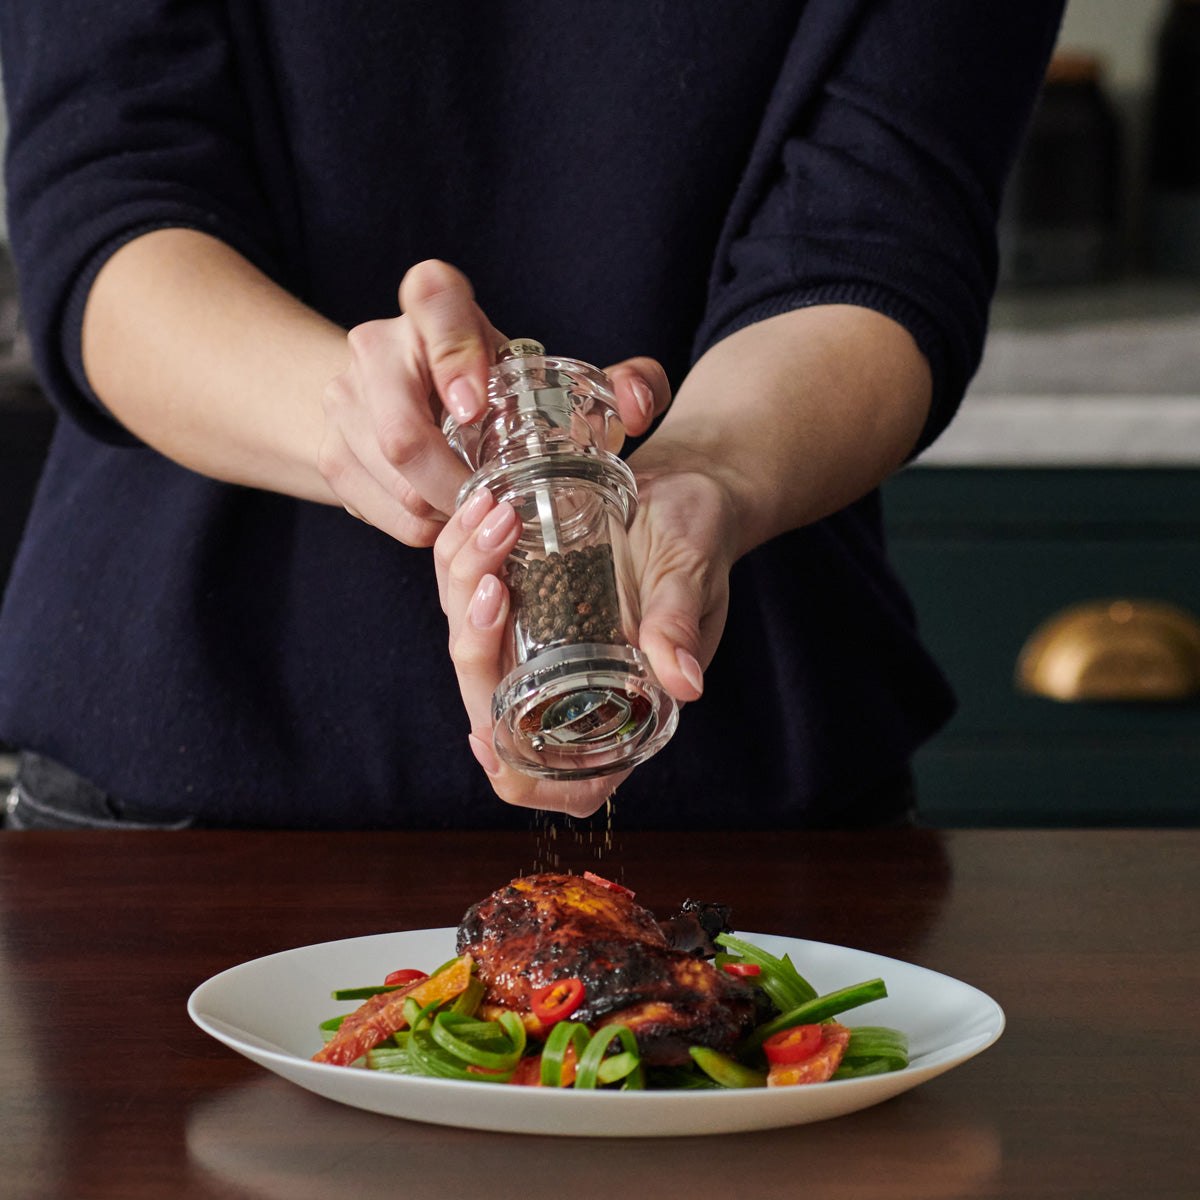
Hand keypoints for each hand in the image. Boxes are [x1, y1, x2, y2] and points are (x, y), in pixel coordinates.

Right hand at [318, 259, 667, 546]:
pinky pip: (378, 507)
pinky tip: (452, 518)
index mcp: (435, 303)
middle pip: (400, 431)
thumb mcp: (559, 381)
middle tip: (499, 505)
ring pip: (388, 480)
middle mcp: (378, 342)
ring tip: (483, 512)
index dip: (455, 352)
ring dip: (443, 511)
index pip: (434, 300)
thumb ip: (623, 385)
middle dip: (457, 484)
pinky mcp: (330, 451)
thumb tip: (638, 404)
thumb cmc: (501, 391)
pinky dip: (422, 526)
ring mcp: (344, 398)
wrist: (415, 403)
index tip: (477, 408)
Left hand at [434, 460, 735, 818]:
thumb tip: (685, 684)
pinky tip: (480, 511)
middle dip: (474, 647)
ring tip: (498, 523)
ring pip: (468, 641)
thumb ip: (678, 626)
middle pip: (493, 705)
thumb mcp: (692, 578)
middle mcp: (570, 680)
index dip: (521, 779)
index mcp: (622, 701)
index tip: (486, 742)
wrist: (685, 487)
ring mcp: (536, 638)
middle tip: (492, 583)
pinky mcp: (518, 594)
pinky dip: (461, 552)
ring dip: (464, 583)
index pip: (569, 780)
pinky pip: (466, 589)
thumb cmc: (701, 539)